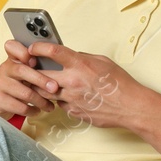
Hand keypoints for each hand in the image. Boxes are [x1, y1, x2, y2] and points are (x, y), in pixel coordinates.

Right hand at [0, 39, 61, 118]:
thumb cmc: (17, 85)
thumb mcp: (24, 73)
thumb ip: (35, 67)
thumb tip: (57, 68)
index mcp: (12, 59)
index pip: (12, 46)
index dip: (23, 51)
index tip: (35, 60)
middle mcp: (4, 69)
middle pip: (22, 71)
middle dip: (41, 80)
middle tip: (55, 88)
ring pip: (24, 93)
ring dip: (41, 101)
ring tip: (49, 106)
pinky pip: (20, 107)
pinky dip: (32, 110)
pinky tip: (37, 110)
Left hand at [26, 41, 149, 129]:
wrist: (130, 106)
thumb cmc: (120, 84)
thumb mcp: (102, 61)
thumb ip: (83, 57)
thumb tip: (71, 56)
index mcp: (80, 65)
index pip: (52, 52)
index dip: (39, 48)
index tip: (33, 48)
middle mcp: (73, 81)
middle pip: (40, 76)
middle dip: (32, 72)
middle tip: (30, 69)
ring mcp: (71, 99)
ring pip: (46, 93)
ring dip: (43, 87)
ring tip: (45, 83)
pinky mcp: (73, 112)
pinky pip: (60, 105)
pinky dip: (59, 100)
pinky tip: (66, 97)